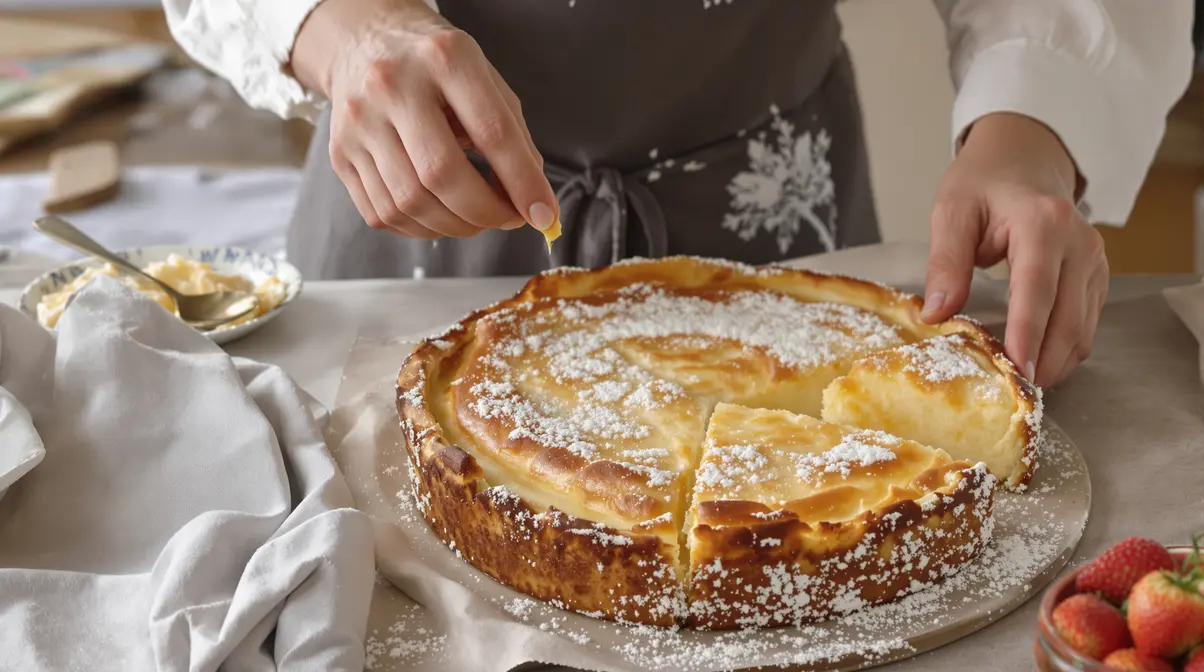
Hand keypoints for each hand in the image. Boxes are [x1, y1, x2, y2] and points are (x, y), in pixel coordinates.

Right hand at [290, 0, 557, 238]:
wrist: (364, 43)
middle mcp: (392, 85)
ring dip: (455, 225)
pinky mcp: (340, 153)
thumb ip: (512, 135)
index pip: (492, 132)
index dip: (522, 182)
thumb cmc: (435, 67)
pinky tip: (440, 215)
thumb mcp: (484, 78)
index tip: (543, 214)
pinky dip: (421, 228)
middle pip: (442, 174)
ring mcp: (359, 121)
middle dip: (485, 213)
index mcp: (444, 58)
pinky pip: (383, 213)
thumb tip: (532, 198)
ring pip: (409, 202)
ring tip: (476, 216)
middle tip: (508, 218)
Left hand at [922, 112, 1108, 387]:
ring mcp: (1094, 263)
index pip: (1037, 288)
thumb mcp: (952, 211)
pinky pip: (1084, 326)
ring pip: (1081, 331)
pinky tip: (1033, 364)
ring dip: (1053, 363)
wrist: (1023, 160)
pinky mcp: (1096, 278)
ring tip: (1018, 388)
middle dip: (1042, 363)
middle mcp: (1079, 244)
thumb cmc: (983, 184)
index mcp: (1043, 223)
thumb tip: (935, 314)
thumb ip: (945, 262)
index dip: (1028, 333)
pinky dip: (1061, 350)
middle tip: (1011, 398)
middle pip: (1067, 319)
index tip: (1017, 371)